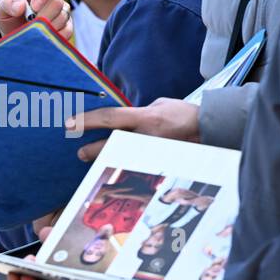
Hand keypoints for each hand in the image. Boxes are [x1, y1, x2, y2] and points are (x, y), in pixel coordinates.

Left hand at [0, 0, 71, 39]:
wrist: (15, 35)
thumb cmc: (9, 17)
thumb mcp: (1, 9)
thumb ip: (8, 4)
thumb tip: (20, 6)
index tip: (34, 7)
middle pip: (57, 1)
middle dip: (43, 15)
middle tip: (31, 25)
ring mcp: (62, 10)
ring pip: (62, 16)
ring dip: (47, 27)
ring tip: (34, 32)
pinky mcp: (66, 25)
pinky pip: (67, 30)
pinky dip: (55, 36)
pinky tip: (44, 39)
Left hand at [66, 98, 200, 161]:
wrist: (209, 129)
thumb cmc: (181, 114)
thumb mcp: (157, 105)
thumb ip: (136, 113)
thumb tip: (119, 120)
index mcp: (146, 117)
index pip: (110, 118)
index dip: (88, 121)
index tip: (70, 124)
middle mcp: (146, 136)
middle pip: (111, 144)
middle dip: (92, 150)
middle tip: (80, 153)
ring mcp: (152, 152)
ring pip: (121, 159)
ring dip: (106, 162)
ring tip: (94, 163)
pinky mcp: (158, 164)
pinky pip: (136, 167)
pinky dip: (125, 170)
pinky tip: (116, 174)